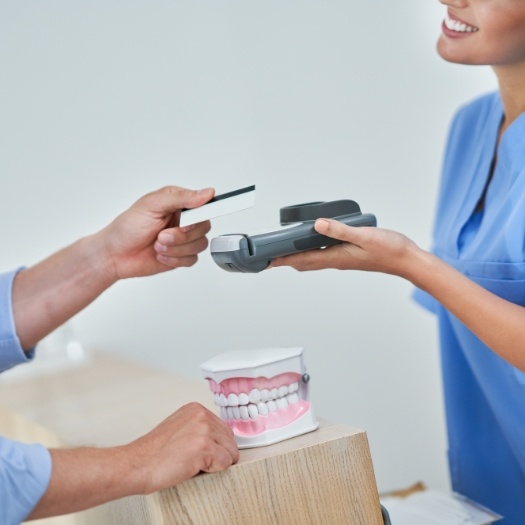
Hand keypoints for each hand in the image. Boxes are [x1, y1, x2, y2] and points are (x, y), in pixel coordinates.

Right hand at [28, 403, 238, 518]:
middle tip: (196, 464)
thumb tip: (222, 443)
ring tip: (189, 467)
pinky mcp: (200, 444)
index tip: (218, 456)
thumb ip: (197, 432)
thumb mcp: (177, 436)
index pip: (225, 429)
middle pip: (231, 440)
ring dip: (216, 466)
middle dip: (221, 457)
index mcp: (194, 409)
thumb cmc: (151, 459)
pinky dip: (212, 471)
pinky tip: (191, 469)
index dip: (222, 448)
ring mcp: (200, 426)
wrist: (129, 468)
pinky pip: (223, 462)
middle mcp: (199, 413)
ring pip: (230, 453)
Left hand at [98, 186, 214, 279]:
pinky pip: (192, 259)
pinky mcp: (182, 256)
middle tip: (162, 235)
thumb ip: (181, 197)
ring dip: (176, 248)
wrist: (115, 255)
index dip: (201, 215)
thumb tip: (206, 193)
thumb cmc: (128, 227)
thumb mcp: (152, 205)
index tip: (188, 223)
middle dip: (182, 235)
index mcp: (179, 203)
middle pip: (204, 228)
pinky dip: (175, 259)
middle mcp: (184, 220)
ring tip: (158, 245)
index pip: (204, 205)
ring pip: (200, 245)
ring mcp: (183, 239)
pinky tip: (160, 254)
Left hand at [271, 218, 420, 278]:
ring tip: (285, 251)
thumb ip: (340, 230)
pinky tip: (314, 242)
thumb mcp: (364, 236)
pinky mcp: (349, 255)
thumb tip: (317, 224)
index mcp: (336, 257)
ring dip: (298, 256)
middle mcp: (337, 260)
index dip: (284, 260)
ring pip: (314, 259)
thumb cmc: (390, 250)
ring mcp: (343, 259)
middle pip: (304, 262)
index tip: (268, 261)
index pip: (303, 260)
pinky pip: (324, 254)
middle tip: (271, 257)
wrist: (408, 260)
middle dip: (286, 260)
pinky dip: (313, 251)